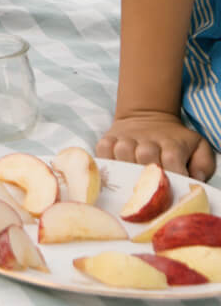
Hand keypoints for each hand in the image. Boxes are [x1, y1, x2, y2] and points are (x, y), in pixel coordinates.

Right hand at [96, 111, 215, 180]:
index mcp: (172, 142)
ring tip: (131, 181)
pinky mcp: (109, 138)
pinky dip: (106, 161)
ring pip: (122, 153)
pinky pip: (102, 151)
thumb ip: (203, 164)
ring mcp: (126, 137)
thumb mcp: (199, 147)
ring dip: (127, 168)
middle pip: (145, 157)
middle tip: (150, 189)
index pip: (172, 161)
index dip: (173, 178)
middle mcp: (148, 138)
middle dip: (149, 175)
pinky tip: (115, 170)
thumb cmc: (175, 140)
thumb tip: (194, 178)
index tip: (173, 190)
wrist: (148, 116)